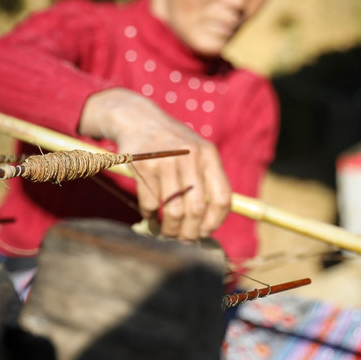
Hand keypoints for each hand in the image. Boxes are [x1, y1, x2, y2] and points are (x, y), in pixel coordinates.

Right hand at [80, 88, 230, 239]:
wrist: (138, 119)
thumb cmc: (171, 144)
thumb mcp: (195, 152)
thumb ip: (206, 180)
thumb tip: (209, 223)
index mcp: (209, 155)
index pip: (222, 197)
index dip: (216, 221)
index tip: (206, 232)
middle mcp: (190, 157)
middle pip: (196, 209)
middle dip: (190, 232)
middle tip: (184, 240)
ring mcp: (166, 161)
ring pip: (173, 211)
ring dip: (170, 230)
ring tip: (168, 234)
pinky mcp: (144, 167)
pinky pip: (150, 204)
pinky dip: (150, 217)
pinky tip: (150, 217)